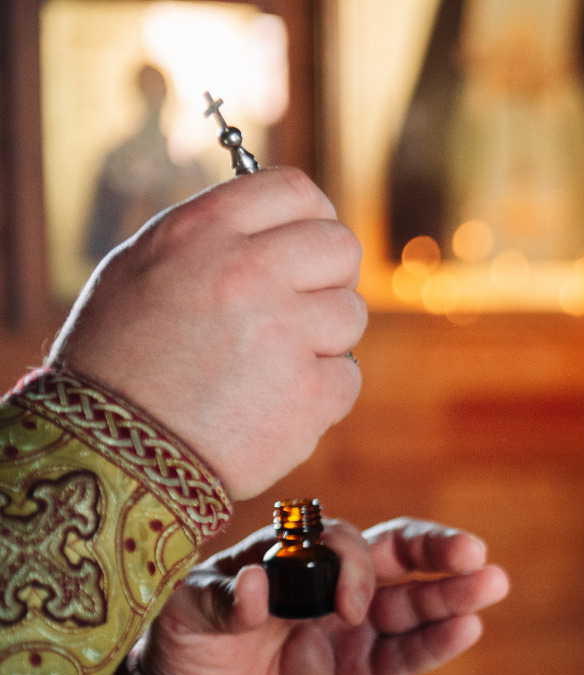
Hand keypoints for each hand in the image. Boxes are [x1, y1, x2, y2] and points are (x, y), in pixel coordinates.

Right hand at [48, 167, 365, 499]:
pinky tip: (271, 404)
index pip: (294, 190)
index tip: (307, 240)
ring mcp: (287, 332)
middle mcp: (249, 271)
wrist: (113, 455)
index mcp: (203, 232)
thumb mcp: (139, 271)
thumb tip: (274, 227)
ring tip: (269, 364)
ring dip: (323, 338)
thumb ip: (212, 240)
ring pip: (350, 313)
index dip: (310, 216)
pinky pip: (346, 377)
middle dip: (329, 275)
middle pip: (340, 246)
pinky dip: (320, 394)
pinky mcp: (313, 391)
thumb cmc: (118, 363)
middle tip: (300, 306)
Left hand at [135, 518, 509, 674]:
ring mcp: (354, 632)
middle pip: (396, 559)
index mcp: (295, 560)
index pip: (342, 543)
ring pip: (413, 606)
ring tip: (492, 585)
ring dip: (453, 596)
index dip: (353, 567)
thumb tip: (254, 584)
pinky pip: (406, 658)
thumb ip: (221, 598)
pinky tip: (467, 630)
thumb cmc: (184, 648)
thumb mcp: (186, 614)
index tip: (348, 607)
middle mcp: (332, 589)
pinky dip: (437, 645)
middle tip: (473, 554)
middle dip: (436, 553)